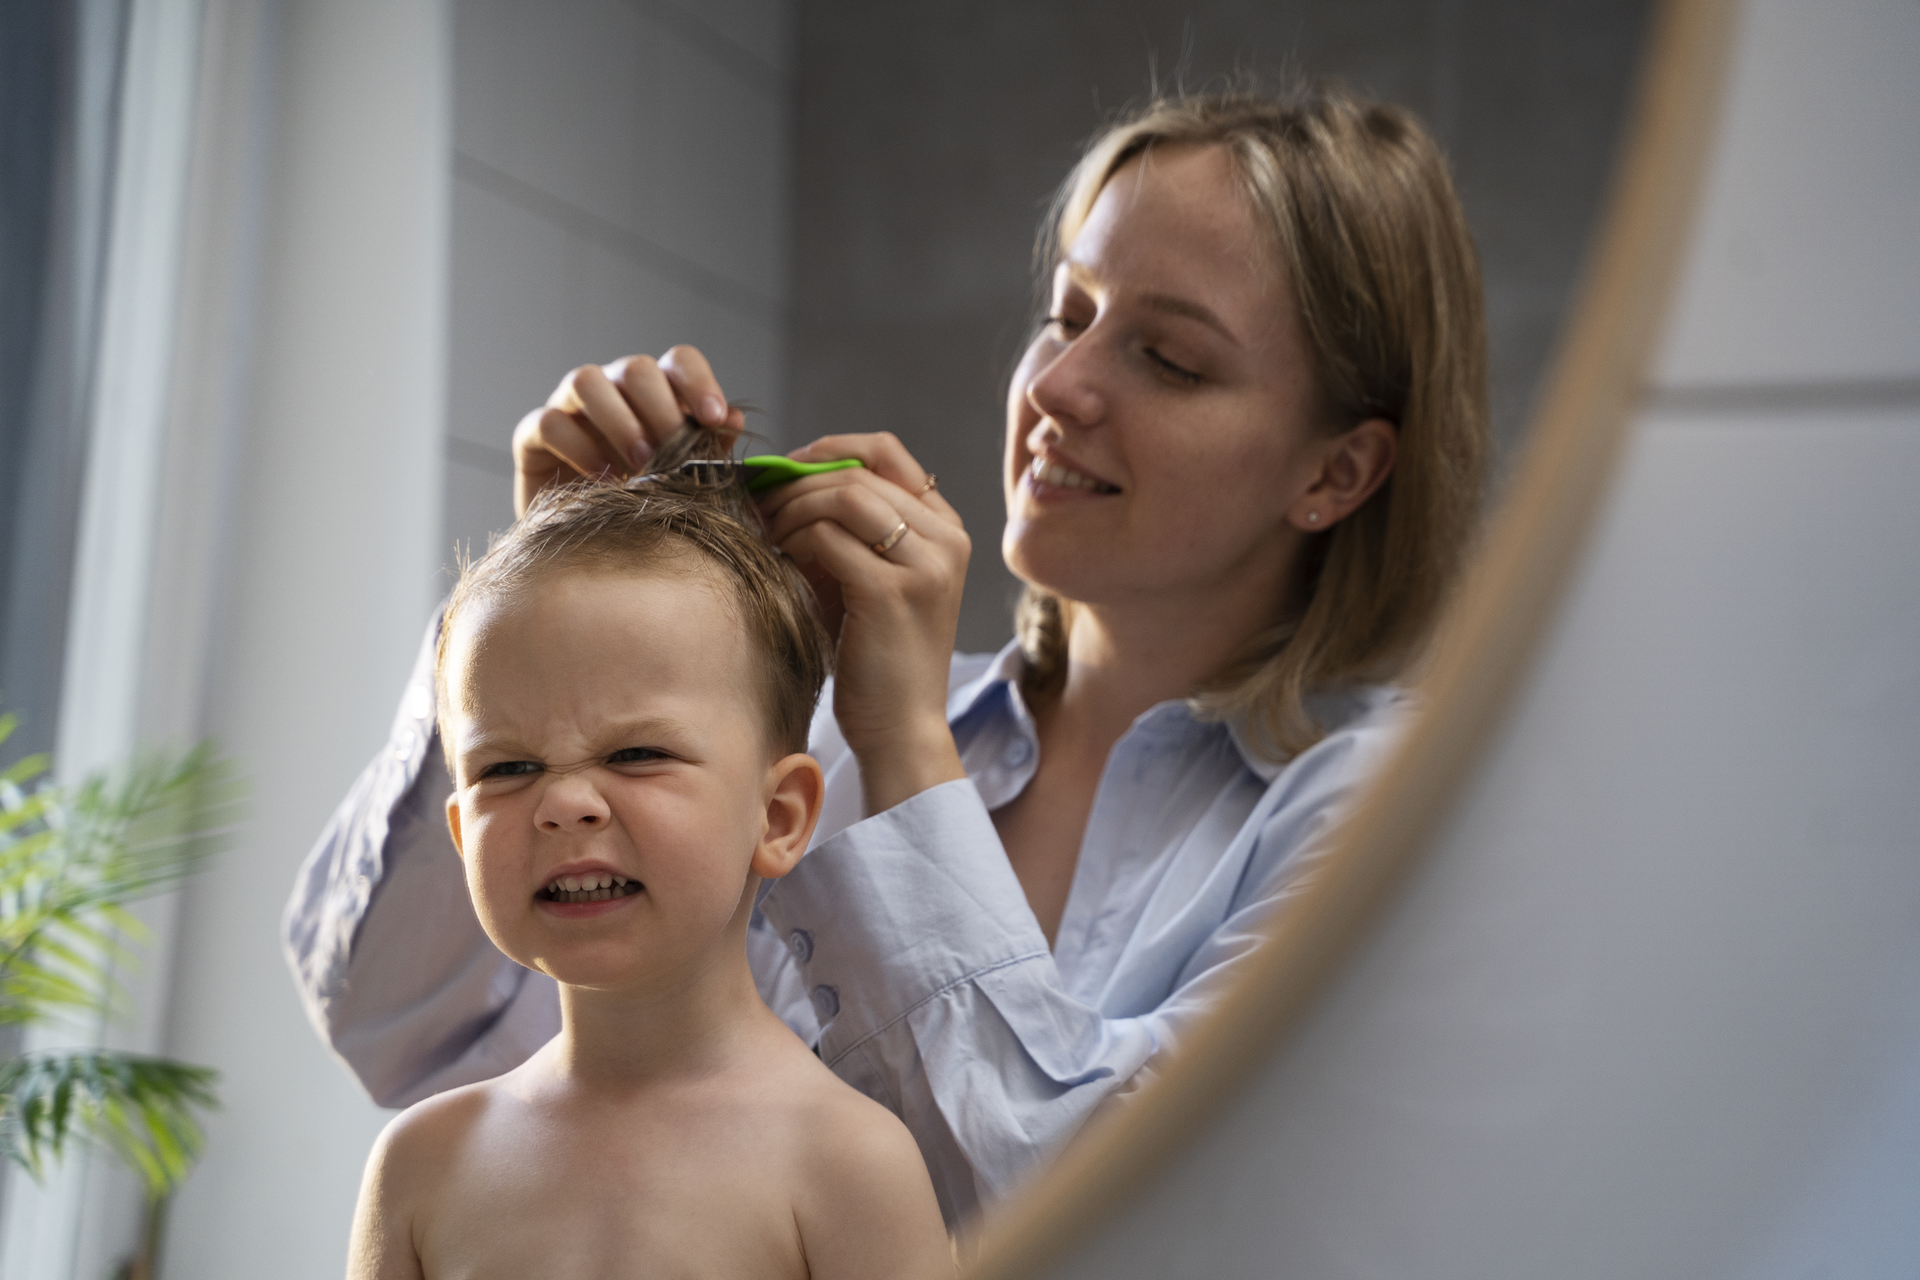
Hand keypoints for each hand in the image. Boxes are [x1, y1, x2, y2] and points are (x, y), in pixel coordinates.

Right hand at [509, 346, 747, 516]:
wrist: (586, 549)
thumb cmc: (642, 505)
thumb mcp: (683, 479)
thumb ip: (708, 449)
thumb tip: (735, 420)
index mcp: (655, 393)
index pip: (678, 361)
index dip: (698, 382)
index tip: (715, 418)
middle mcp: (611, 390)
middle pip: (634, 368)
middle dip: (659, 406)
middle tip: (674, 451)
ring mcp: (569, 408)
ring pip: (586, 381)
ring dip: (619, 420)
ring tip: (642, 462)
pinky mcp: (533, 436)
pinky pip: (549, 422)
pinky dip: (578, 447)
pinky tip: (604, 479)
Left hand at [759, 433, 971, 814]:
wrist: (901, 729)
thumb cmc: (879, 659)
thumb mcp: (876, 581)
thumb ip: (852, 530)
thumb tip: (785, 481)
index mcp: (947, 530)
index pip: (887, 453)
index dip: (830, 449)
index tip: (788, 470)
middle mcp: (947, 539)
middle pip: (859, 471)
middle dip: (797, 481)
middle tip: (758, 504)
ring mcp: (925, 564)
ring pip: (843, 496)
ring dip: (793, 509)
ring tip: (768, 536)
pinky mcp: (892, 591)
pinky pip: (829, 537)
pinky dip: (795, 541)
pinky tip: (780, 562)